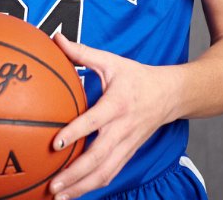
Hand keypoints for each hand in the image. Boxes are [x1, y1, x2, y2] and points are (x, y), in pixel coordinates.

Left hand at [49, 33, 174, 199]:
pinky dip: (92, 187)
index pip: (95, 121)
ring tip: (57, 197)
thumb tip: (56, 38)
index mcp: (117, 104)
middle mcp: (122, 129)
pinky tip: (73, 194)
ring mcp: (127, 145)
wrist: (170, 95)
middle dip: (74, 174)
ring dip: (81, 188)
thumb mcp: (111, 60)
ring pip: (104, 173)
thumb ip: (82, 52)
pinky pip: (110, 175)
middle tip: (52, 184)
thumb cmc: (136, 76)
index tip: (56, 143)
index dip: (76, 132)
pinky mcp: (128, 154)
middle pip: (98, 157)